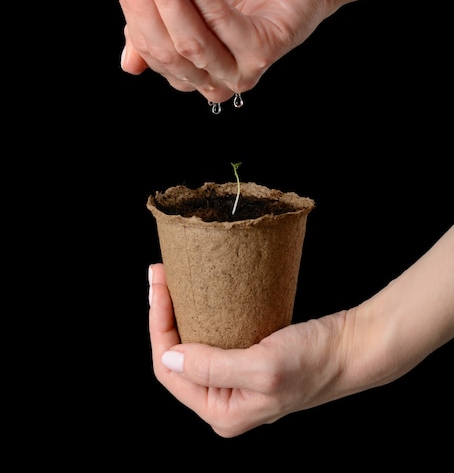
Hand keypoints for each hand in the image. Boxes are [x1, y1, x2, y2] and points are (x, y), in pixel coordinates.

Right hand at [110, 0, 334, 102]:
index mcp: (195, 76)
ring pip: (192, 43)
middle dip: (145, 10)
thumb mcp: (187, 6)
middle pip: (169, 53)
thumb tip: (128, 64)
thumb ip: (159, 31)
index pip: (154, 54)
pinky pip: (221, 22)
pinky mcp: (262, 52)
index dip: (134, 16)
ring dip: (168, 1)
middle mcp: (216, 82)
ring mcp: (240, 72)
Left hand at [148, 263, 345, 437]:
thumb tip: (170, 359)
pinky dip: (200, 315)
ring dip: (179, 312)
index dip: (158, 326)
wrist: (352, 347)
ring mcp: (236, 380)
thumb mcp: (262, 367)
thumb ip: (212, 368)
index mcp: (223, 411)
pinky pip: (212, 338)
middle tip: (160, 274)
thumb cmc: (315, 360)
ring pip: (192, 345)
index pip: (170, 371)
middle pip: (176, 357)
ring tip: (172, 279)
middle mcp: (225, 400)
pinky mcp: (247, 360)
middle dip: (164, 315)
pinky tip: (198, 295)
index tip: (159, 286)